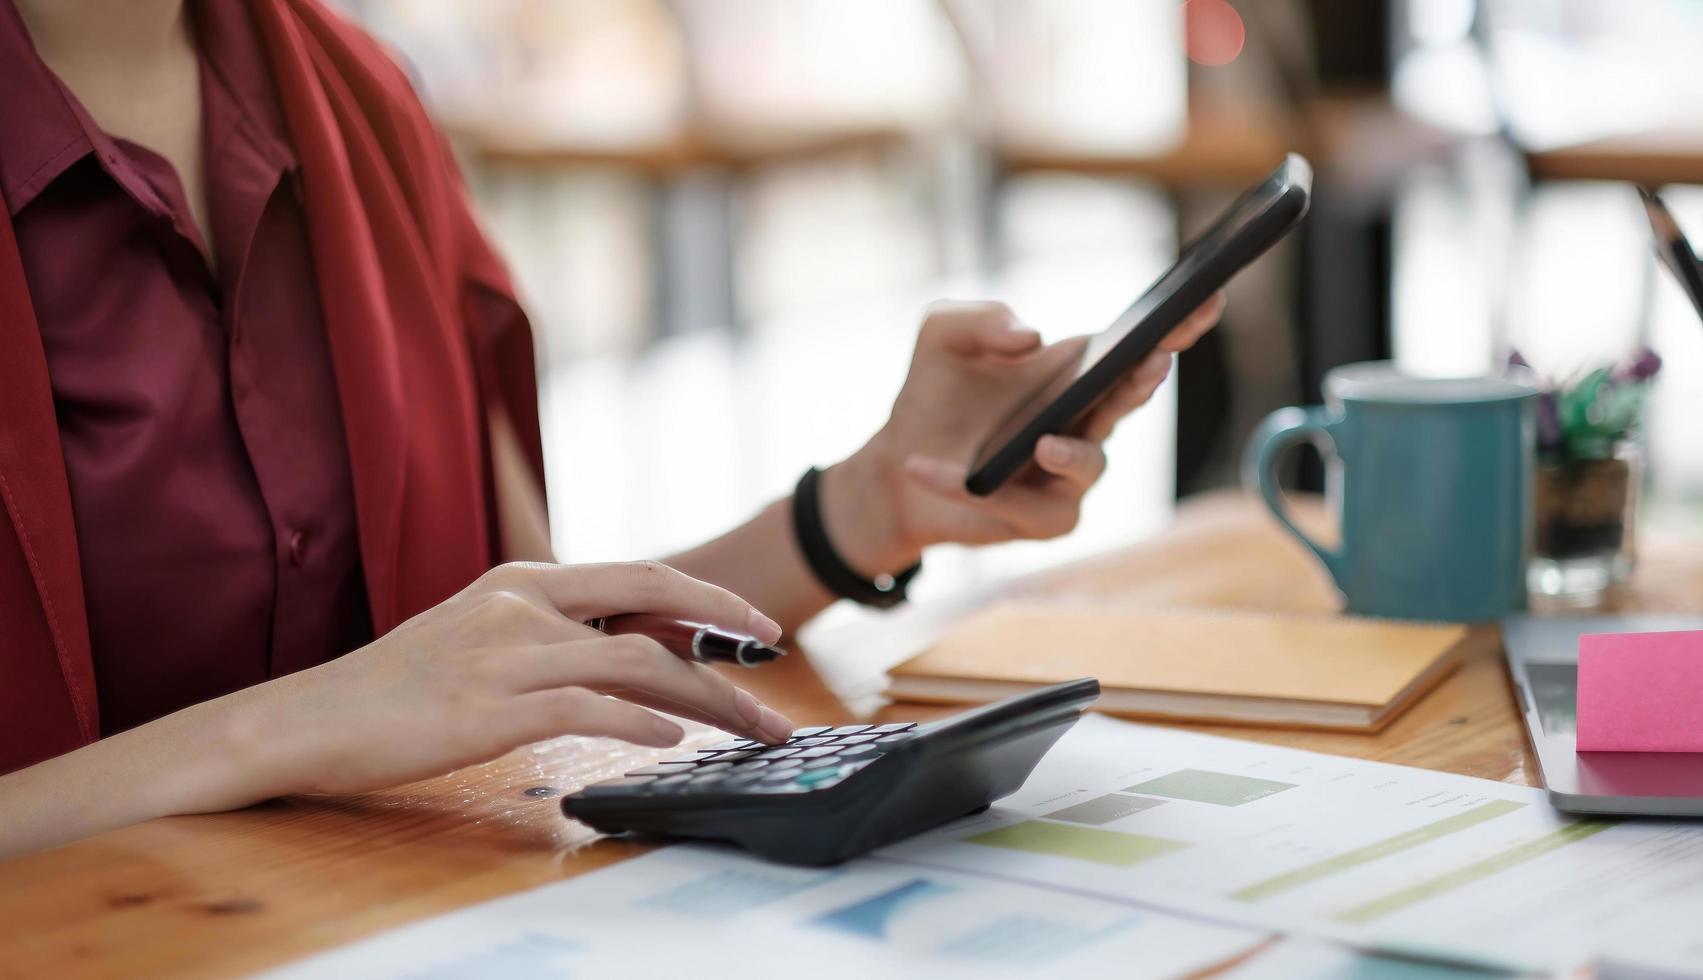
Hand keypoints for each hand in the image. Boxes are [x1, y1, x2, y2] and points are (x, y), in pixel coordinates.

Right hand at [226, 561, 794, 798]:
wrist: (310, 719)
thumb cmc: (400, 687)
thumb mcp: (484, 635)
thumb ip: (555, 633)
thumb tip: (637, 652)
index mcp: (527, 580)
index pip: (643, 577)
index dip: (710, 600)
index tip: (757, 627)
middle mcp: (524, 603)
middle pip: (657, 610)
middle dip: (729, 641)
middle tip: (775, 680)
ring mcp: (506, 652)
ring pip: (636, 665)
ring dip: (706, 700)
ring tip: (747, 729)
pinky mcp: (488, 706)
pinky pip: (585, 709)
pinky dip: (640, 723)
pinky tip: (672, 741)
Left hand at [824, 295, 1224, 572]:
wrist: (897, 464)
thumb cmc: (935, 393)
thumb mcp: (942, 336)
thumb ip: (978, 320)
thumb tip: (1030, 338)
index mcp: (1077, 370)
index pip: (1138, 343)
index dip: (1178, 323)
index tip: (1207, 296)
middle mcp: (1086, 419)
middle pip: (1132, 399)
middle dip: (1145, 380)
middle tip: (1152, 361)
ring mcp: (1071, 472)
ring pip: (1090, 465)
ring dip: (1071, 455)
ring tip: (1042, 444)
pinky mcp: (1044, 517)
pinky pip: (1024, 508)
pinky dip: (974, 491)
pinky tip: (925, 468)